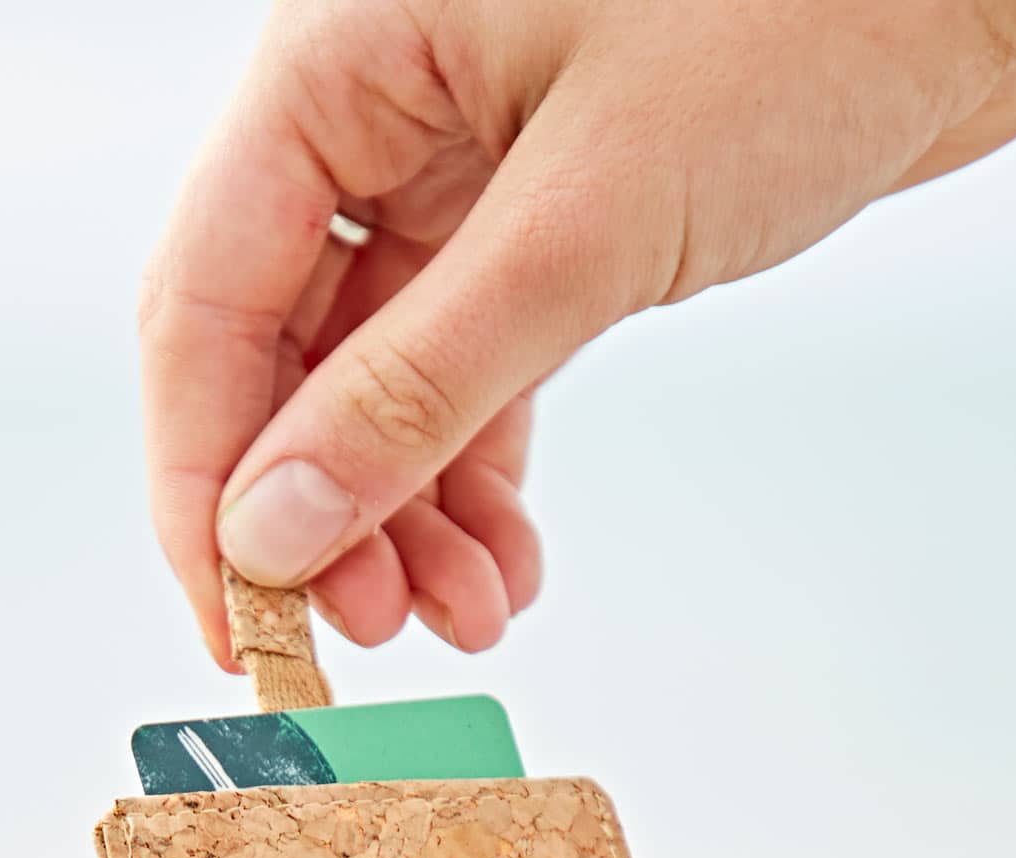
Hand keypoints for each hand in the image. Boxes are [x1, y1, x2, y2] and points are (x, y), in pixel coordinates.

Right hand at [139, 0, 1015, 663]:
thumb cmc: (812, 13)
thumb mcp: (586, 224)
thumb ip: (420, 386)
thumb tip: (276, 530)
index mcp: (345, 63)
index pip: (207, 304)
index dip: (203, 481)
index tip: (237, 623)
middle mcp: (389, 116)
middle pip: (285, 359)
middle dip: (323, 515)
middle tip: (366, 637)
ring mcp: (470, 173)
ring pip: (383, 384)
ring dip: (408, 517)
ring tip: (461, 618)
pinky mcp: (556, 226)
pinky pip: (476, 377)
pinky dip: (483, 478)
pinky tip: (506, 564)